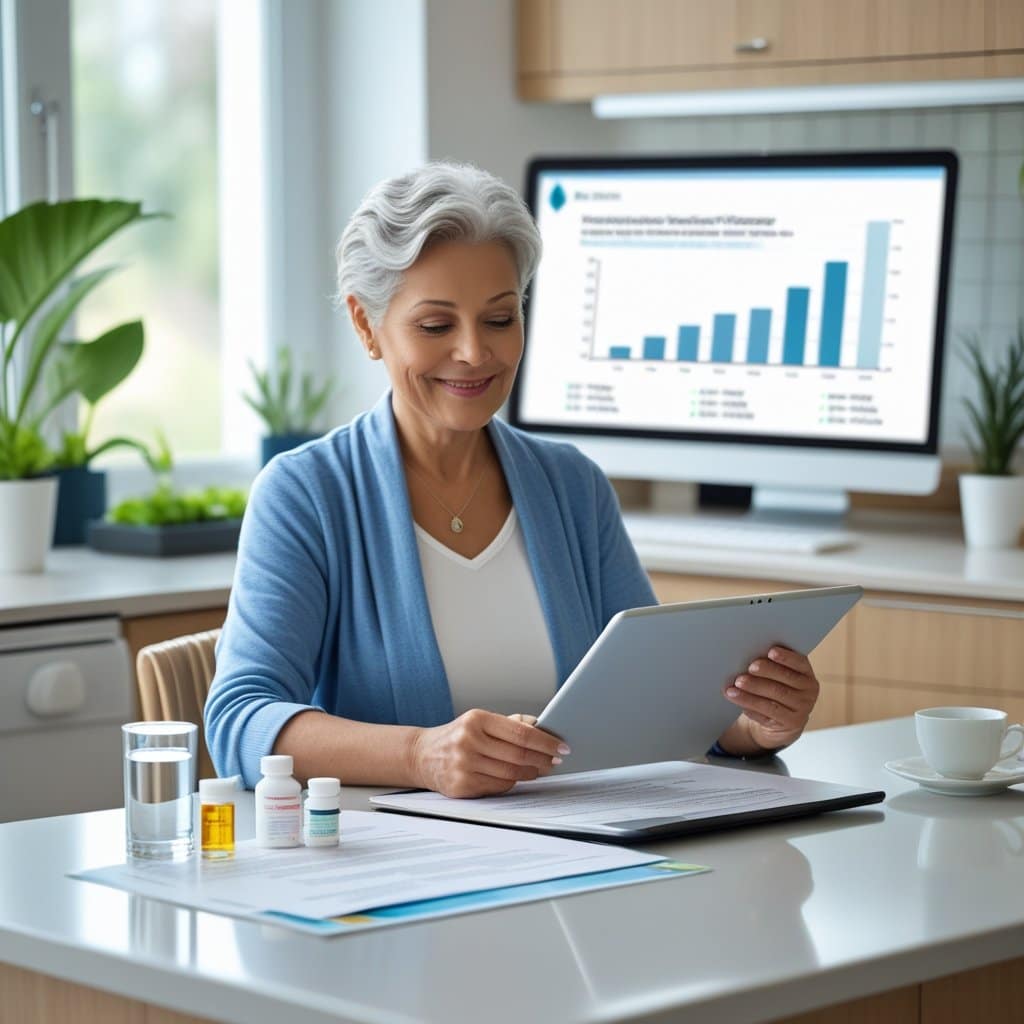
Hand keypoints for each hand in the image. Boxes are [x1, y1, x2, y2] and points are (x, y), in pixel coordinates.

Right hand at [411, 709, 568, 797]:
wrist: (422, 755)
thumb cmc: (458, 736)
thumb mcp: (480, 721)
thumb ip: (511, 723)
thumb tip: (543, 726)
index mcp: (477, 719)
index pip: (521, 732)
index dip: (546, 742)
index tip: (562, 747)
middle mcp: (468, 741)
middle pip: (519, 755)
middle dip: (543, 759)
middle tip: (556, 761)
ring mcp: (463, 765)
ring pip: (511, 774)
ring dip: (530, 774)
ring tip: (539, 769)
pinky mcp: (461, 785)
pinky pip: (498, 787)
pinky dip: (511, 784)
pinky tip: (515, 778)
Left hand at [722, 646, 819, 752]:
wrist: (781, 721)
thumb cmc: (776, 689)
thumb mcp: (779, 677)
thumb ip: (771, 665)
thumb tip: (748, 655)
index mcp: (806, 675)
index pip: (800, 663)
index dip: (786, 658)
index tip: (770, 652)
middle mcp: (807, 693)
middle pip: (785, 680)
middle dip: (765, 672)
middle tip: (749, 668)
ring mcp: (800, 711)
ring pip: (774, 700)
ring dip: (752, 692)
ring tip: (736, 685)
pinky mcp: (788, 725)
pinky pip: (767, 715)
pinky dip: (750, 706)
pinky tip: (738, 699)